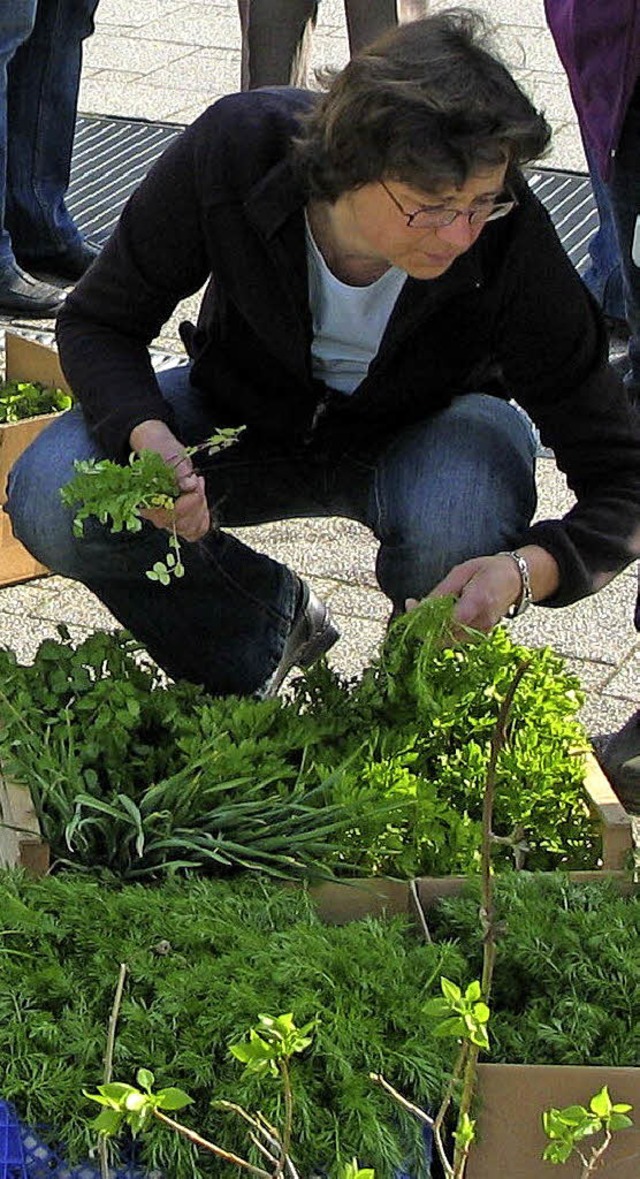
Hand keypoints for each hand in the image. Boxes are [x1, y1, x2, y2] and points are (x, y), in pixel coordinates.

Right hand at [129, 419, 209, 540]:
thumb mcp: (166, 453)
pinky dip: (203, 516)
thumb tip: (189, 485)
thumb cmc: (159, 450)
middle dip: (196, 503)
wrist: (161, 450)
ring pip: (190, 529)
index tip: (195, 483)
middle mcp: (155, 513)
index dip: (186, 504)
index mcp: (145, 499)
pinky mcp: (180, 518)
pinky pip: (195, 529)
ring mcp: (168, 518)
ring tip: (197, 486)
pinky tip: (201, 498)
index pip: (167, 515)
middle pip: (181, 525)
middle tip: (195, 480)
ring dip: (200, 508)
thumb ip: (176, 469)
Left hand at [407, 546, 559, 636]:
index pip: (446, 621)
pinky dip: (442, 630)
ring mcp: (483, 632)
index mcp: (478, 602)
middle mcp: (482, 622)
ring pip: (448, 640)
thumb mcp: (461, 572)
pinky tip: (437, 616)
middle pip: (444, 635)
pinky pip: (455, 638)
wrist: (516, 580)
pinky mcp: (481, 637)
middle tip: (412, 606)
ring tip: (423, 609)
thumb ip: (441, 592)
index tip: (410, 605)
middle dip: (423, 625)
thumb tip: (418, 607)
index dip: (424, 618)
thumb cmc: (488, 570)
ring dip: (431, 629)